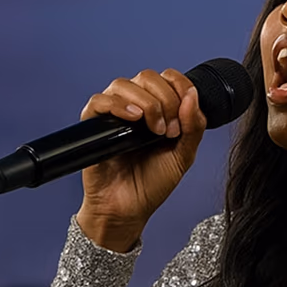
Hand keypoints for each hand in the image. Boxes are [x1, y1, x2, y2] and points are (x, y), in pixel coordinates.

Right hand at [75, 68, 206, 250]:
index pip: (167, 77)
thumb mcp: (183, 155)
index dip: (180, 87)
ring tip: (155, 130)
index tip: (186, 112)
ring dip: (146, 103)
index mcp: (156, 108)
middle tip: (170, 130)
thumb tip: (192, 95)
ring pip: (124, 84)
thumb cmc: (151, 184)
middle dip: (166, 99)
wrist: (129, 209)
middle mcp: (133, 106)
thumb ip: (193, 126)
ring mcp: (112, 114)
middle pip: (147, 77)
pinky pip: (99, 101)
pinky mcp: (92, 125)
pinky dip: (118, 105)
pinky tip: (133, 120)